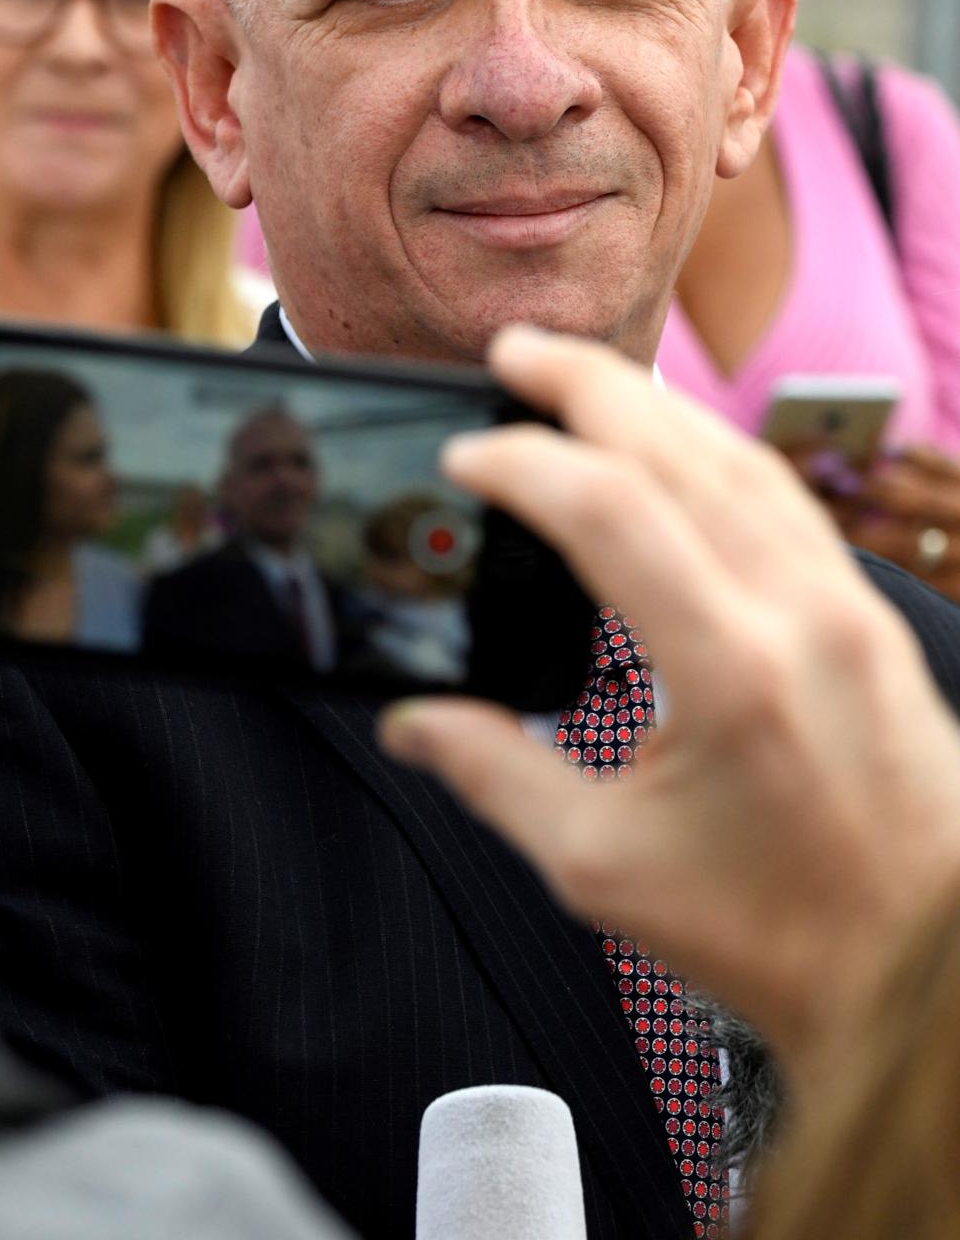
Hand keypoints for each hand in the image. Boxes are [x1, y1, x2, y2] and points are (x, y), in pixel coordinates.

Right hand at [378, 328, 959, 1076]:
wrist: (921, 969)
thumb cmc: (778, 931)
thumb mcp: (605, 868)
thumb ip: (494, 777)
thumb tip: (413, 722)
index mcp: (729, 671)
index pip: (610, 510)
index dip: (522, 466)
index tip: (463, 455)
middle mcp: (797, 614)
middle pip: (681, 449)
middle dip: (585, 384)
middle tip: (512, 351)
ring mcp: (844, 607)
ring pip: (740, 458)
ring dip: (653, 404)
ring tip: (579, 379)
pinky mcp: (865, 618)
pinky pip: (782, 496)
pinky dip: (714, 448)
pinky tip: (676, 445)